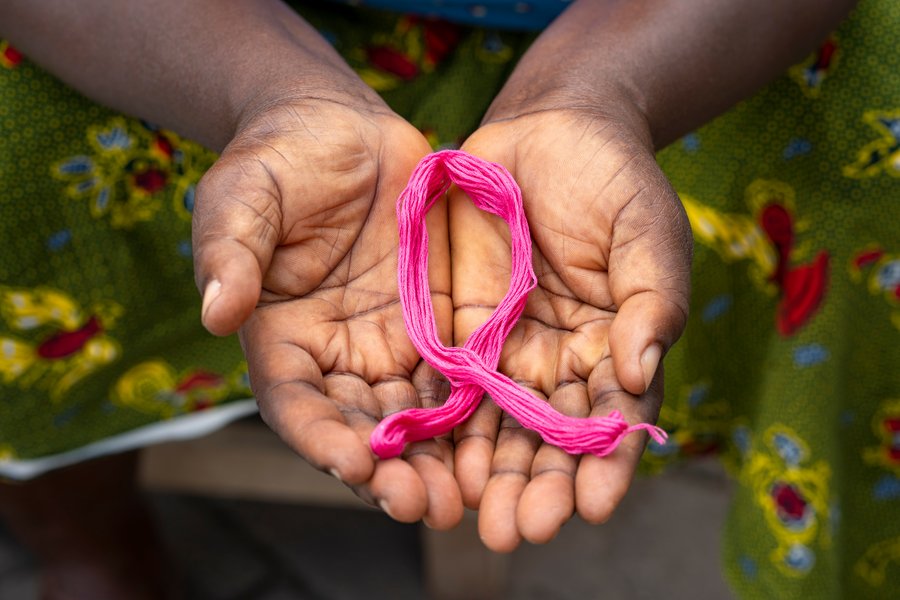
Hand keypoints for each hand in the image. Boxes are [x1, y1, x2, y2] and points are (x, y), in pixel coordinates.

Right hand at [192, 95, 462, 528]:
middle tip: (423, 507)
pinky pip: (457, 373)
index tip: (353, 463)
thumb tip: (218, 315)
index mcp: (282, 338)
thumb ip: (231, 252)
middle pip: (360, 426)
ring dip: (437, 459)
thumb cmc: (278, 158)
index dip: (321, 437)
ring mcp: (389, 342)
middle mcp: (336, 355)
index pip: (296, 403)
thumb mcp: (242, 196)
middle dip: (389, 471)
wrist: (340, 127)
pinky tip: (500, 439)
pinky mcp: (435, 322)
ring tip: (464, 498)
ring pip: (413, 414)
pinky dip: (473, 411)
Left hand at [450, 108, 691, 549]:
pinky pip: (449, 383)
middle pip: (549, 439)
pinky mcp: (458, 327)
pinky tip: (434, 461)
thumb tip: (640, 373)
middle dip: (537, 487)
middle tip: (520, 532)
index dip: (606, 466)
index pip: (614, 421)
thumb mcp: (648, 236)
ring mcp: (508, 350)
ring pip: (497, 426)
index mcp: (615, 351)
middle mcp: (560, 364)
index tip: (594, 506)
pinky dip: (444, 424)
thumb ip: (649, 303)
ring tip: (474, 519)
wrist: (550, 134)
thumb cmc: (615, 183)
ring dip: (488, 474)